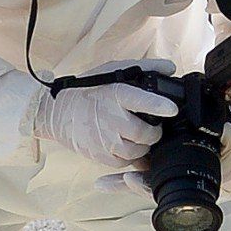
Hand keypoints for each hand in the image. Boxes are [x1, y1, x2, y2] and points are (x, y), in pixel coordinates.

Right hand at [39, 81, 175, 168]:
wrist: (58, 112)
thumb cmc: (90, 90)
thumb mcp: (113, 72)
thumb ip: (145, 68)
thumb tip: (170, 68)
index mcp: (116, 94)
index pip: (140, 100)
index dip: (158, 105)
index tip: (172, 109)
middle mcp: (110, 118)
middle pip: (144, 133)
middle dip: (154, 132)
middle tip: (153, 127)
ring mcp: (104, 139)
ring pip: (137, 150)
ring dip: (143, 145)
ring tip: (138, 135)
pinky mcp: (99, 155)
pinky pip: (125, 162)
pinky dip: (130, 156)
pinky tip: (126, 144)